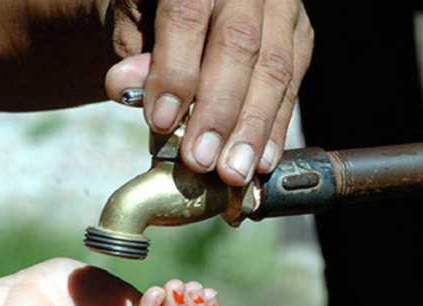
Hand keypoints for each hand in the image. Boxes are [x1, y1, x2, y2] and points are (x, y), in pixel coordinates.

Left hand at [105, 0, 313, 186]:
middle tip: (202, 160)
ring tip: (233, 172)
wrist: (183, 3)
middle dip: (219, 111)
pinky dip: (276, 127)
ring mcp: (280, 6)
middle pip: (238, 45)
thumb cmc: (150, 16)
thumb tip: (123, 85)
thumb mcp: (129, 24)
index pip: (186, 16)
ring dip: (252, 129)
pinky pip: (293, 83)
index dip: (175, 72)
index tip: (161, 122)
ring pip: (274, 68)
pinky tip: (262, 161)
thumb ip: (131, 53)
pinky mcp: (299, 35)